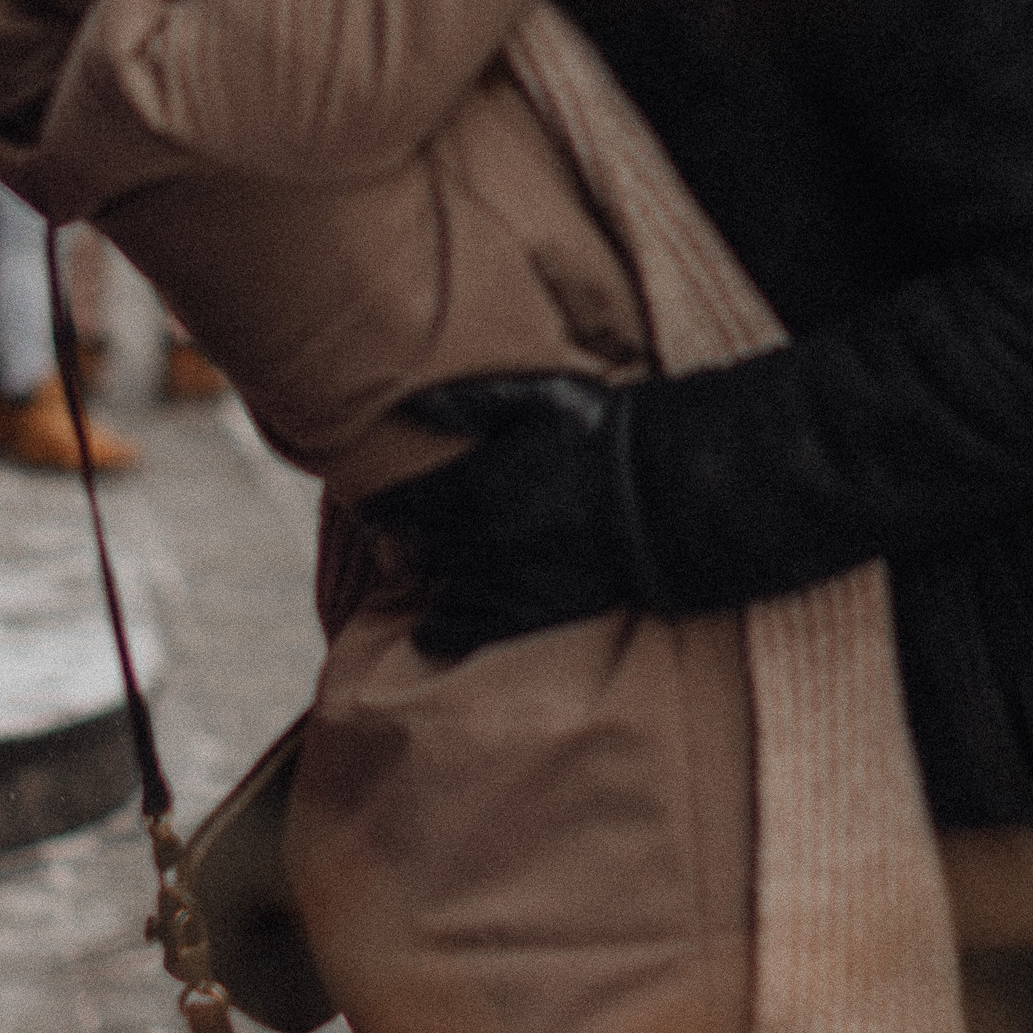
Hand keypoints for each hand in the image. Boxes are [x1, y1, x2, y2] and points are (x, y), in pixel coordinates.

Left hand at [367, 372, 658, 664]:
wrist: (664, 499)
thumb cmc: (602, 437)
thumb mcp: (540, 398)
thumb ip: (470, 400)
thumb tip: (405, 403)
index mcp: (473, 487)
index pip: (397, 507)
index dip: (376, 508)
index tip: (369, 505)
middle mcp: (479, 541)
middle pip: (412, 550)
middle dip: (397, 542)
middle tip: (391, 535)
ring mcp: (504, 582)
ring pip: (435, 589)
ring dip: (422, 579)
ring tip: (417, 568)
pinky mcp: (530, 614)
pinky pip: (467, 634)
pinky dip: (440, 632)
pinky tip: (430, 628)